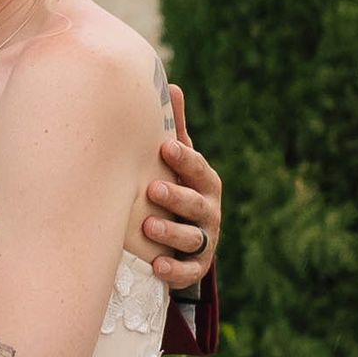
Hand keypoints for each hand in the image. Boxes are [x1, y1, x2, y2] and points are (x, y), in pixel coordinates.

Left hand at [133, 81, 219, 292]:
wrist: (185, 239)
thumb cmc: (178, 188)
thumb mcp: (178, 162)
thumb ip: (176, 131)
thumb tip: (171, 84)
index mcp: (205, 183)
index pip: (198, 169)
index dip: (184, 160)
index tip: (165, 148)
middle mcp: (209, 212)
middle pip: (197, 204)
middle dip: (177, 197)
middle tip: (153, 190)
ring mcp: (205, 241)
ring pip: (192, 238)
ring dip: (171, 233)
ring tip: (148, 227)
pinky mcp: (195, 268)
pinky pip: (188, 271)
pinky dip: (174, 270)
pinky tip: (157, 266)